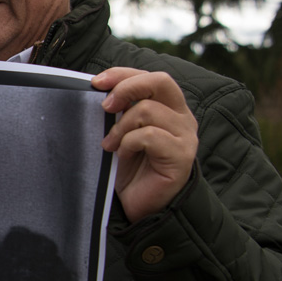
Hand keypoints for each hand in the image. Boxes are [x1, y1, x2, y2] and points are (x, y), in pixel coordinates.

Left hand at [92, 67, 198, 222]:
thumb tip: (96, 87)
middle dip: (126, 88)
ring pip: (148, 110)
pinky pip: (149, 136)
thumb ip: (119, 110)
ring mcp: (185, 136)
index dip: (123, 74)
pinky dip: (128, 143)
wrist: (139, 206)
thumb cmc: (129, 168)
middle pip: (160, 81)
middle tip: (105, 108)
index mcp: (169, 107)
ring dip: (120, 127)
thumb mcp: (120, 132)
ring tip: (110, 145)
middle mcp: (182, 117)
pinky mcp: (182, 155)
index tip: (96, 82)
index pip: (150, 76)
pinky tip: (122, 156)